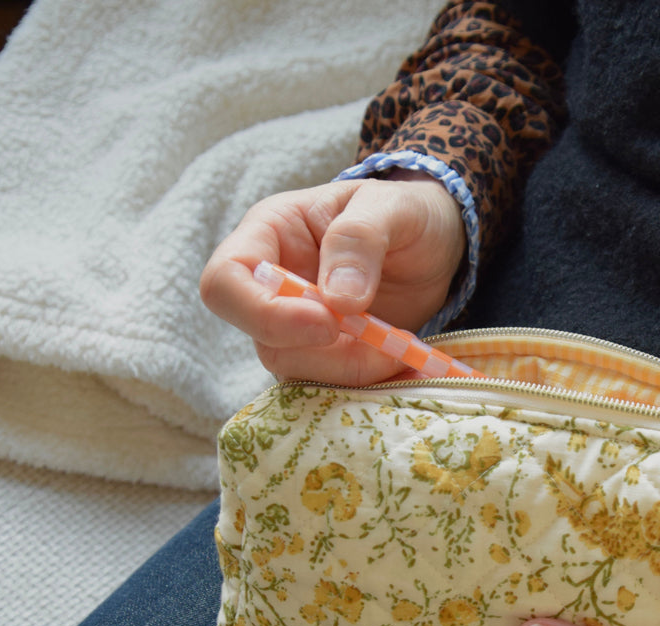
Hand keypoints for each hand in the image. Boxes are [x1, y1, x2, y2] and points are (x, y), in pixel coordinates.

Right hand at [200, 171, 465, 384]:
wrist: (434, 245)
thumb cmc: (405, 214)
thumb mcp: (393, 207)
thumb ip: (360, 238)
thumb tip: (338, 300)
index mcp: (270, 234)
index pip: (224, 281)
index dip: (262, 312)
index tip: (327, 321)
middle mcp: (272, 286)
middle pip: (262, 339)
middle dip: (323, 351)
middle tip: (382, 341)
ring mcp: (296, 326)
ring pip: (298, 370)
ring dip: (352, 370)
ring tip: (403, 350)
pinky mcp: (327, 356)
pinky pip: (332, 384)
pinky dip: (370, 383)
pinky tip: (407, 370)